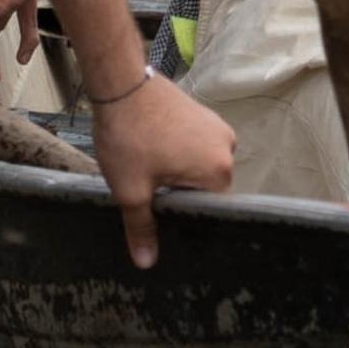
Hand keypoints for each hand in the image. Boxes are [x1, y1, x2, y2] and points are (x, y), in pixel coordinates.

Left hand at [87, 71, 232, 268]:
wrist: (120, 84)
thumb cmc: (129, 138)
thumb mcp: (131, 191)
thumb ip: (142, 228)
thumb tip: (147, 263)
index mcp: (219, 170)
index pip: (211, 209)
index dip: (184, 214)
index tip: (160, 213)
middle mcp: (228, 147)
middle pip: (206, 187)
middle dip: (179, 192)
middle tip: (149, 191)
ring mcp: (217, 125)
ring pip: (199, 165)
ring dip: (177, 171)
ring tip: (148, 168)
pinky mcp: (204, 112)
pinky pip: (196, 144)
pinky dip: (178, 151)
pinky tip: (153, 150)